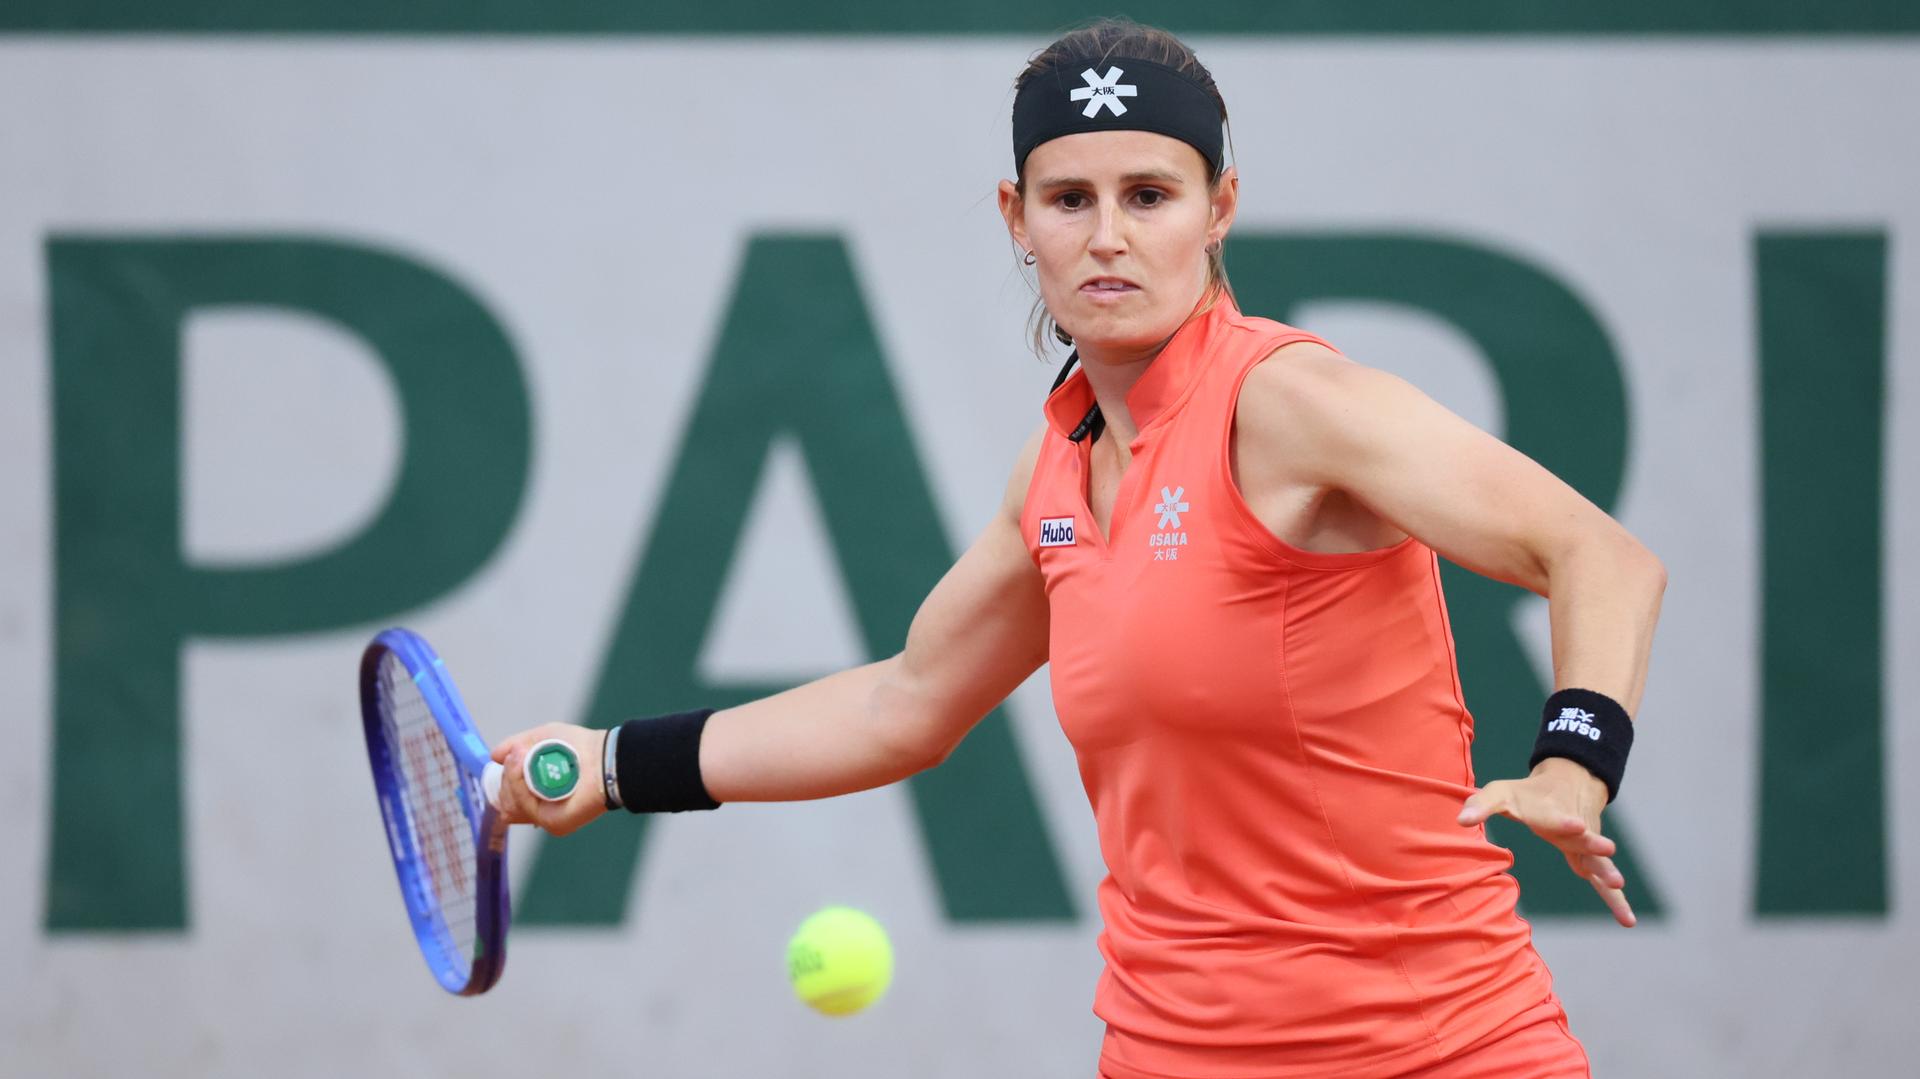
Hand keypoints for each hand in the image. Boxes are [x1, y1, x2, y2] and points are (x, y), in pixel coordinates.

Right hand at [488, 723, 608, 836]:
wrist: (601, 756)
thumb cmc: (576, 745)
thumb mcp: (541, 737)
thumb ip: (515, 745)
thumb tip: (493, 756)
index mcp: (537, 793)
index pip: (506, 797)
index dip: (503, 780)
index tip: (509, 760)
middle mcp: (540, 809)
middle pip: (504, 803)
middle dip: (505, 778)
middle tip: (517, 755)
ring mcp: (545, 818)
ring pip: (510, 805)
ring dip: (510, 778)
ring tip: (521, 756)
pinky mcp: (552, 823)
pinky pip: (524, 806)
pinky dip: (519, 785)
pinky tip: (523, 766)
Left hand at [1456, 757, 1634, 926]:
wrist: (1571, 782)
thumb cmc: (1528, 793)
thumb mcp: (1501, 792)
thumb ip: (1481, 804)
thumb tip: (1459, 820)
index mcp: (1551, 813)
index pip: (1557, 819)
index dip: (1565, 823)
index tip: (1576, 825)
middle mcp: (1573, 831)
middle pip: (1585, 840)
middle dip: (1595, 846)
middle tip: (1609, 850)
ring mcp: (1585, 847)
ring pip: (1598, 863)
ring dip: (1608, 874)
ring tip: (1619, 885)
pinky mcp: (1591, 860)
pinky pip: (1604, 882)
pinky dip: (1616, 901)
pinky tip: (1627, 922)